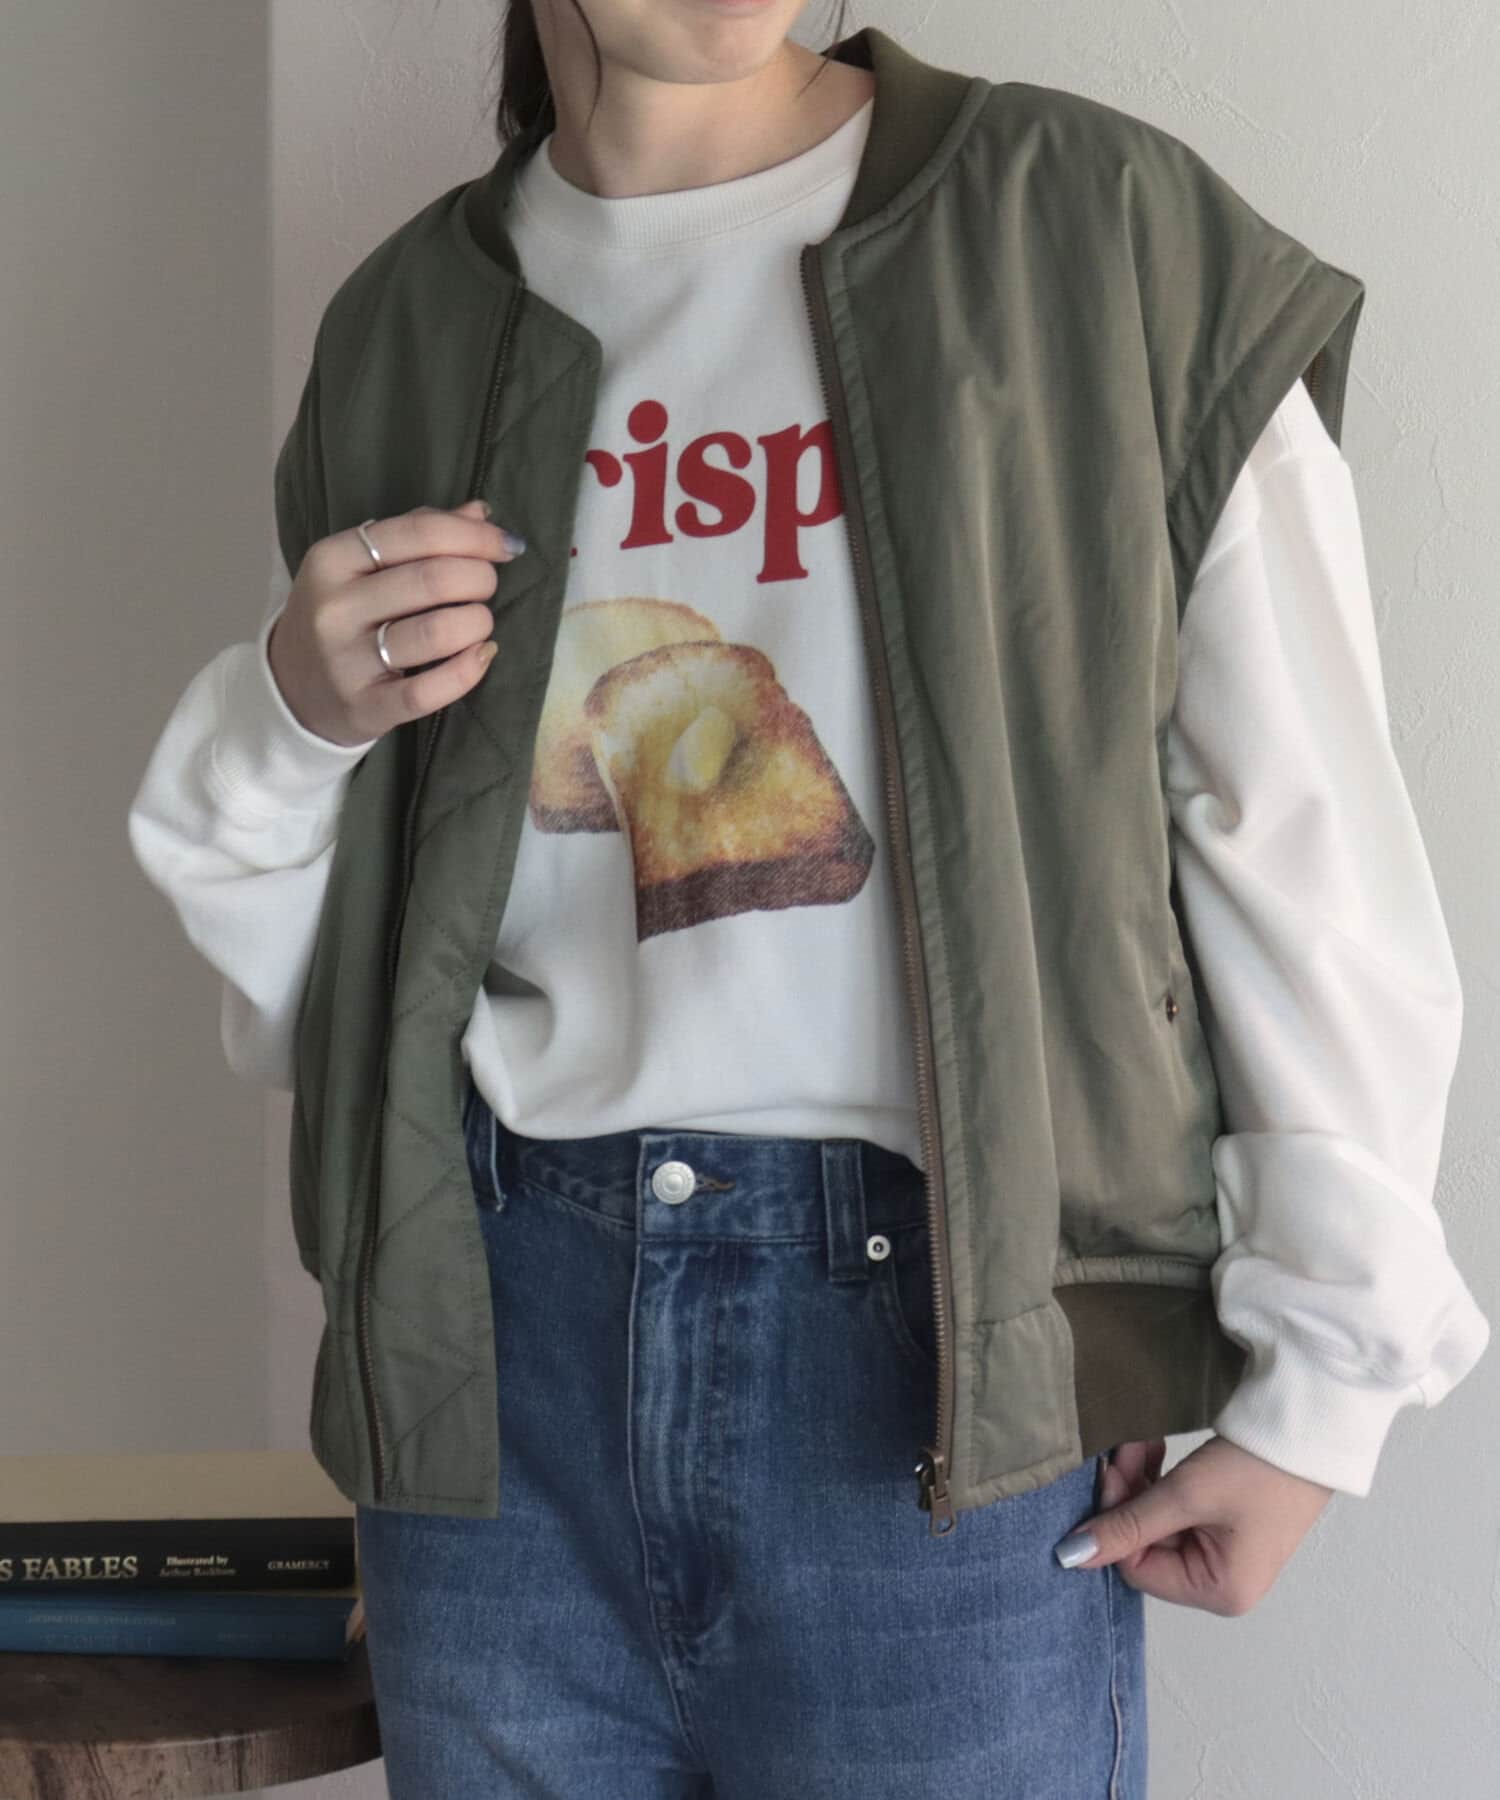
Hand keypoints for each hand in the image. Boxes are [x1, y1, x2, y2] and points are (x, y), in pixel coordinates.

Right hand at [267, 499, 524, 747]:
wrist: (292, 689)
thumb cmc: (341, 616)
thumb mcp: (360, 567)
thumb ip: (418, 534)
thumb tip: (482, 512)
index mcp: (332, 558)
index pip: (419, 531)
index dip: (476, 536)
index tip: (506, 546)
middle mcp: (334, 607)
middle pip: (433, 579)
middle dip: (480, 578)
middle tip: (487, 587)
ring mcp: (346, 661)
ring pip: (437, 632)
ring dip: (478, 622)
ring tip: (479, 622)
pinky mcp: (365, 707)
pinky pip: (430, 690)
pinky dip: (469, 670)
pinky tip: (482, 656)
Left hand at [1055, 1435, 1335, 1615]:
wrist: (1308, 1432)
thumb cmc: (1256, 1470)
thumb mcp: (1185, 1495)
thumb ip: (1127, 1525)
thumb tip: (1070, 1557)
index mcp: (1220, 1592)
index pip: (1138, 1570)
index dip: (1116, 1523)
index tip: (1110, 1473)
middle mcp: (1223, 1584)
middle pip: (1147, 1546)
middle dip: (1130, 1496)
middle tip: (1124, 1450)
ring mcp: (1226, 1555)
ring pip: (1158, 1524)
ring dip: (1142, 1483)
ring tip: (1142, 1443)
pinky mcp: (1226, 1527)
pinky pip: (1177, 1512)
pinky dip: (1161, 1483)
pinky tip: (1156, 1450)